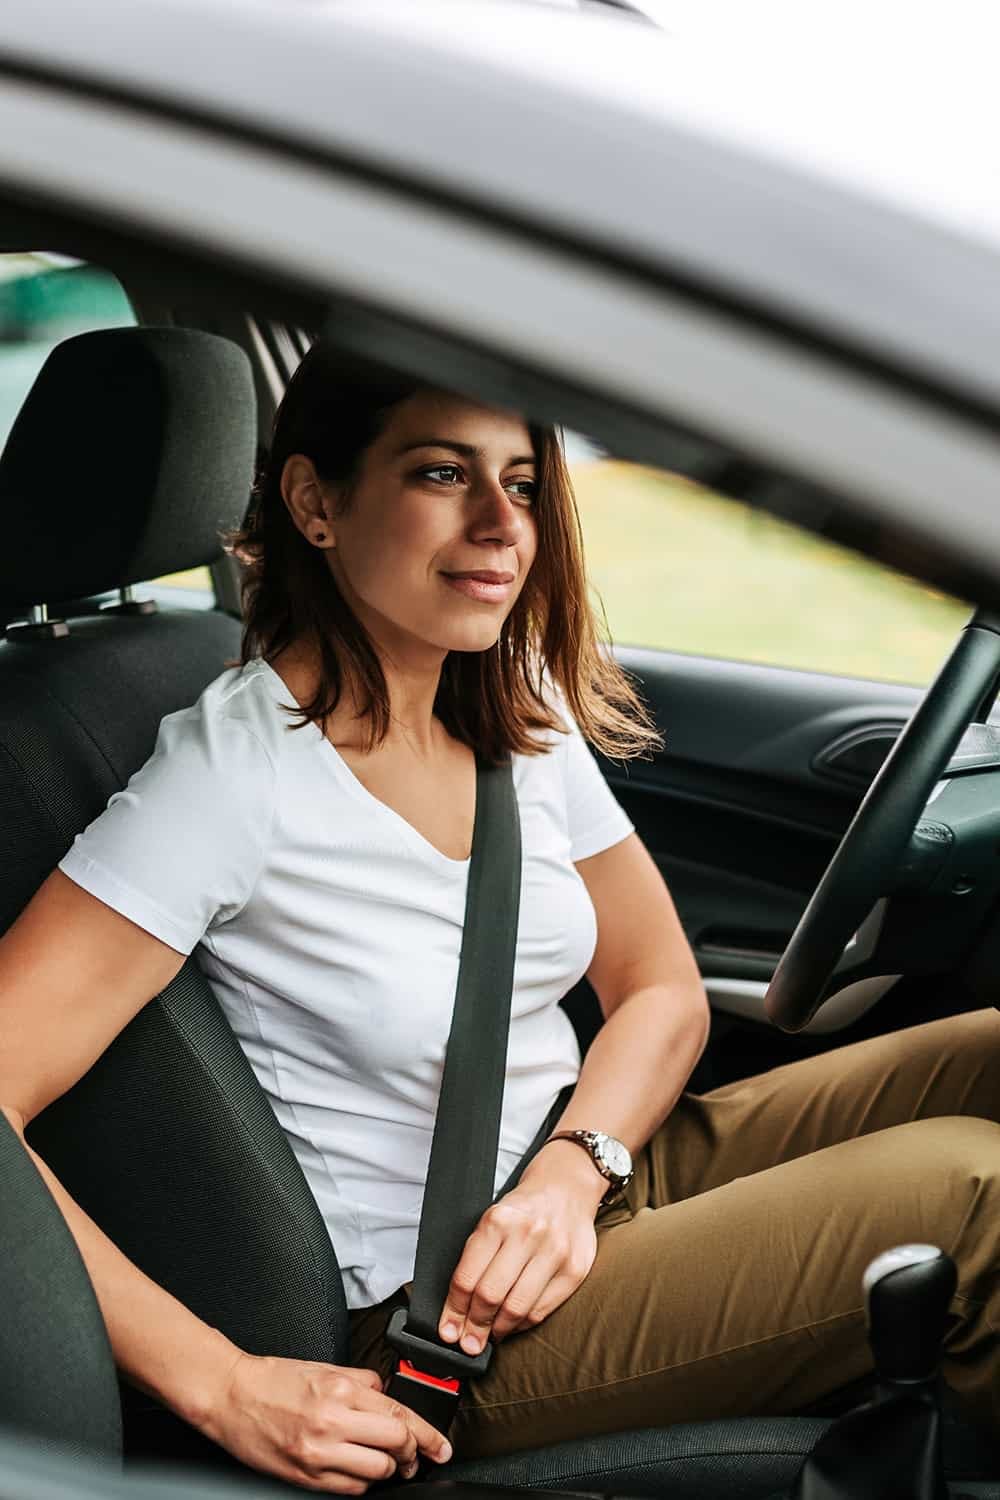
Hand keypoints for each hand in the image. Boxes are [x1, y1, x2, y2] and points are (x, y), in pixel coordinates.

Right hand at [201, 1352, 451, 1492]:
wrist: (231, 1396)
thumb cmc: (275, 1379)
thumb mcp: (325, 1367)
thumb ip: (362, 1382)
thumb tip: (389, 1397)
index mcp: (341, 1390)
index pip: (400, 1416)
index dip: (428, 1435)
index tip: (441, 1446)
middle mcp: (332, 1422)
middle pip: (395, 1445)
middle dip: (413, 1453)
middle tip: (415, 1454)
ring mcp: (318, 1453)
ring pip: (377, 1472)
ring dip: (388, 1469)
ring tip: (387, 1462)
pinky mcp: (306, 1476)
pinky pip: (350, 1488)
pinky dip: (363, 1481)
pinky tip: (360, 1469)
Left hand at [438, 1141, 603, 1354]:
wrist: (566, 1187)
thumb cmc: (523, 1209)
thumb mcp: (492, 1220)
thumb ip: (475, 1259)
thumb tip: (457, 1309)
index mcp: (498, 1221)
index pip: (467, 1277)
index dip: (454, 1311)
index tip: (448, 1331)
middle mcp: (527, 1235)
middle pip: (490, 1296)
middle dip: (474, 1326)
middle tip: (468, 1342)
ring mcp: (554, 1253)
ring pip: (516, 1309)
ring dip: (498, 1330)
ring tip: (489, 1335)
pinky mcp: (574, 1270)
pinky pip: (541, 1310)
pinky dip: (522, 1325)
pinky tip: (512, 1324)